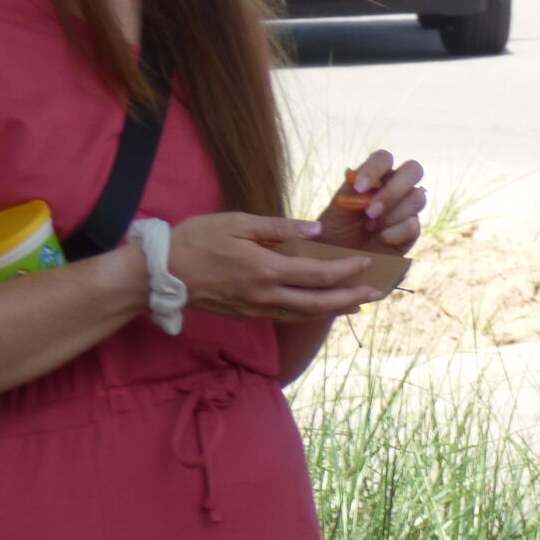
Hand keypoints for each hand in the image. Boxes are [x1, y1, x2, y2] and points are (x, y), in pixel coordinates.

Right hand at [167, 213, 379, 320]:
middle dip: (351, 297)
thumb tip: (315, 229)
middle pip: (320, 302)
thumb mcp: (237, 222)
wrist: (162, 272)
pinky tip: (324, 308)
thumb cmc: (197, 239)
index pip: (317, 273)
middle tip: (377, 292)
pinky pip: (290, 316)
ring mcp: (258, 308)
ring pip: (307, 314)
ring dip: (336, 309)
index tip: (365, 262)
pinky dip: (312, 313)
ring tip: (359, 303)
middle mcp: (266, 294)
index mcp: (266, 269)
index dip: (346, 270)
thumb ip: (279, 228)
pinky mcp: (250, 314)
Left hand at [316, 149, 424, 255]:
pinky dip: (394, 233)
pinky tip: (381, 238)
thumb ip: (349, 191)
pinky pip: (413, 225)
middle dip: (393, 191)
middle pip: (414, 169)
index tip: (359, 189)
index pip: (384, 158)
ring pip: (417, 197)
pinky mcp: (412, 231)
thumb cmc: (337, 230)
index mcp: (376, 176)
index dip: (374, 169)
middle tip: (371, 211)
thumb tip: (355, 175)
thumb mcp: (337, 209)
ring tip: (370, 227)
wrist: (343, 261)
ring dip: (391, 214)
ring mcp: (407, 209)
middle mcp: (396, 188)